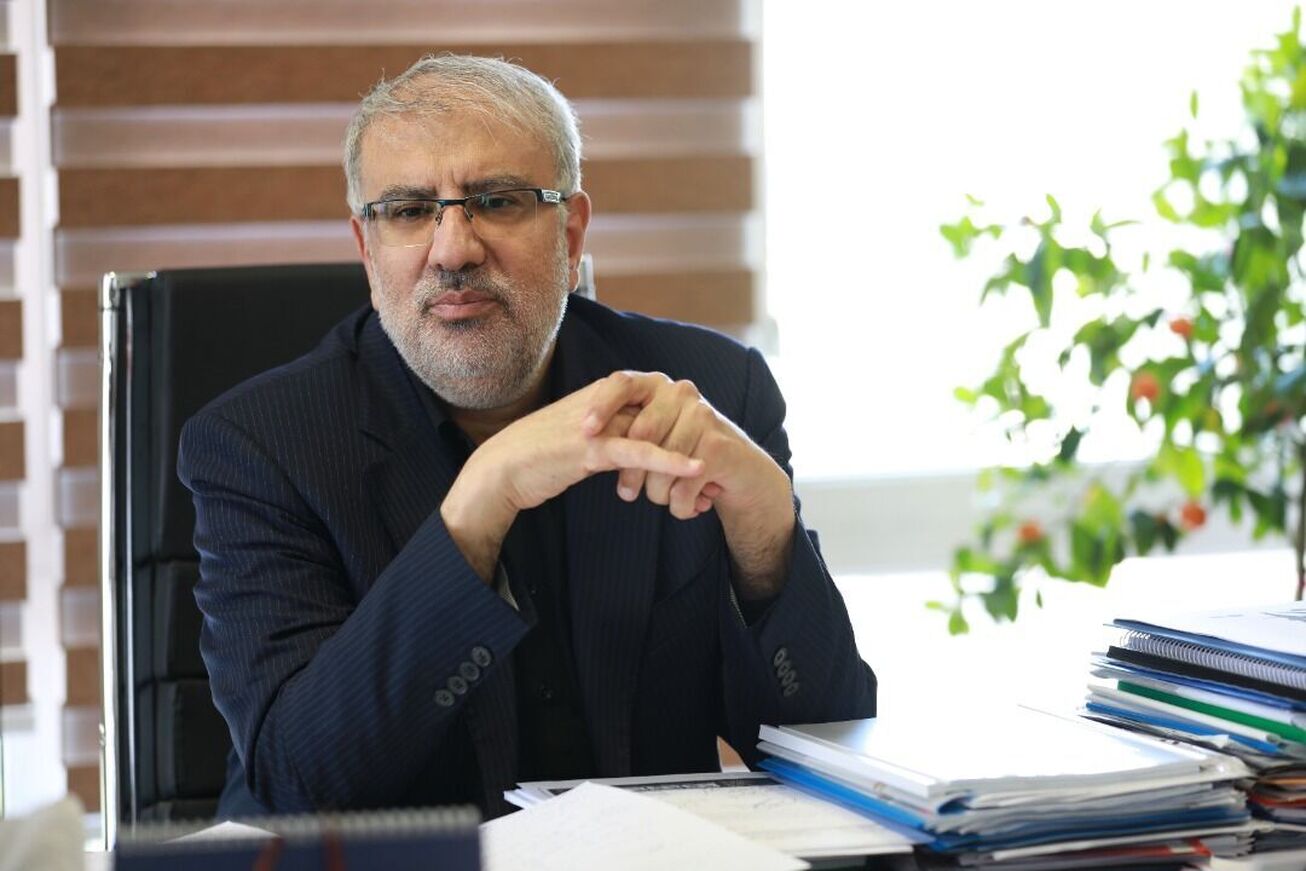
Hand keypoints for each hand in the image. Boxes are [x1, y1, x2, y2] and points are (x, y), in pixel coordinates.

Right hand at [440, 378, 703, 581]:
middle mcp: (603, 403)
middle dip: (689, 435)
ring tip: (715, 466)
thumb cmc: (535, 458)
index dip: (679, 421)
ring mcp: (597, 422)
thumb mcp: (579, 441)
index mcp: (601, 396)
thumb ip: (607, 436)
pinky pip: (639, 449)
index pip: (654, 398)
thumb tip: (633, 449)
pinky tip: (696, 468)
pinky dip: (670, 458)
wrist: (499, 472)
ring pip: (654, 427)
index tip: (698, 448)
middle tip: (711, 465)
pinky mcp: (590, 447)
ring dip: (686, 447)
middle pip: (661, 409)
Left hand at [581, 372, 795, 598]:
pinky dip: (680, 507)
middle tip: (627, 494)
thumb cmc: (688, 453)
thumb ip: (625, 429)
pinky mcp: (718, 449)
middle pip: (638, 435)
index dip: (601, 406)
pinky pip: (681, 487)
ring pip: (659, 467)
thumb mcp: (655, 433)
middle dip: (631, 474)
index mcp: (658, 385)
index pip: (622, 383)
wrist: (742, 472)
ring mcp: (702, 418)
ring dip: (658, 496)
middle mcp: (681, 394)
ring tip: (667, 499)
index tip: (585, 433)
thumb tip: (584, 440)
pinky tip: (688, 508)